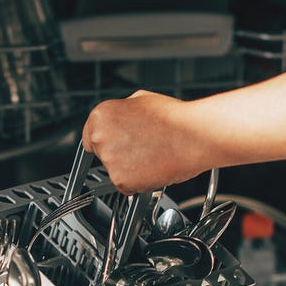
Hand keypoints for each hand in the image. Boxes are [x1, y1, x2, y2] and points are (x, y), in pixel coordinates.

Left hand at [82, 90, 206, 193]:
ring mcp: (110, 160)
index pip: (90, 136)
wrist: (194, 135)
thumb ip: (124, 110)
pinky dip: (139, 182)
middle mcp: (100, 137)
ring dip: (130, 168)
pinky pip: (127, 186)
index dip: (106, 141)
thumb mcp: (142, 99)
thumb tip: (122, 116)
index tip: (113, 145)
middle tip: (142, 149)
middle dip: (119, 154)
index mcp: (101, 115)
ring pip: (116, 171)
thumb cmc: (174, 118)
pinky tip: (153, 167)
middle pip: (102, 154)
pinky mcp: (121, 180)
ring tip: (152, 155)